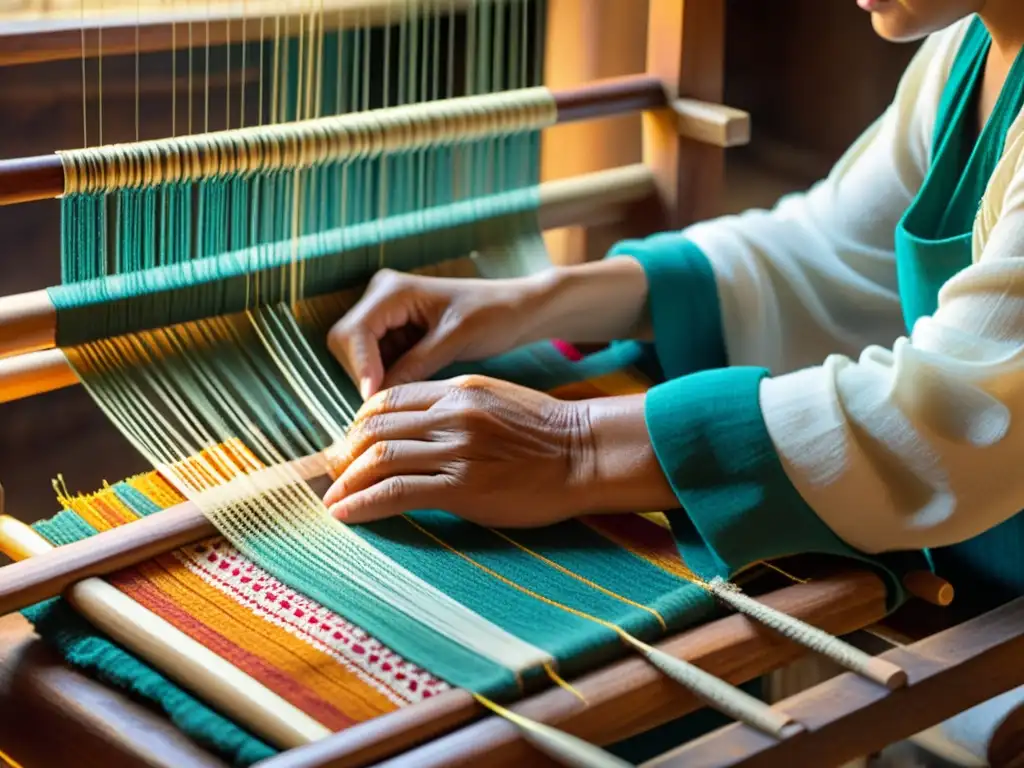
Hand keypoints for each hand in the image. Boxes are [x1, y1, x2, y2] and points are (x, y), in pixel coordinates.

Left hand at [322, 375, 592, 525]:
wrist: (587, 454)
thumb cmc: (548, 434)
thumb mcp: (497, 402)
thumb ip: (456, 408)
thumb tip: (419, 427)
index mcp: (458, 390)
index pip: (388, 399)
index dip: (358, 424)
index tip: (349, 445)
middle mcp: (451, 414)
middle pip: (375, 428)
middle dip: (344, 454)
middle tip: (331, 474)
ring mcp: (456, 449)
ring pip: (379, 459)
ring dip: (346, 482)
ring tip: (332, 500)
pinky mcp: (463, 486)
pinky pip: (397, 492)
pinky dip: (362, 504)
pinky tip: (346, 514)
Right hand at [327, 269, 547, 399]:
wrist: (516, 311)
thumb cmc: (493, 316)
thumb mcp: (454, 341)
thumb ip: (415, 366)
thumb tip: (377, 398)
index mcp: (393, 290)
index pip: (353, 333)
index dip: (360, 368)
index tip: (373, 400)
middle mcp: (381, 297)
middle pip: (346, 345)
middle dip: (363, 376)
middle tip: (392, 405)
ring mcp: (385, 316)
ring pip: (357, 358)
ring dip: (376, 380)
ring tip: (409, 396)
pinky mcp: (394, 334)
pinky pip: (376, 363)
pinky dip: (387, 379)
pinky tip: (412, 389)